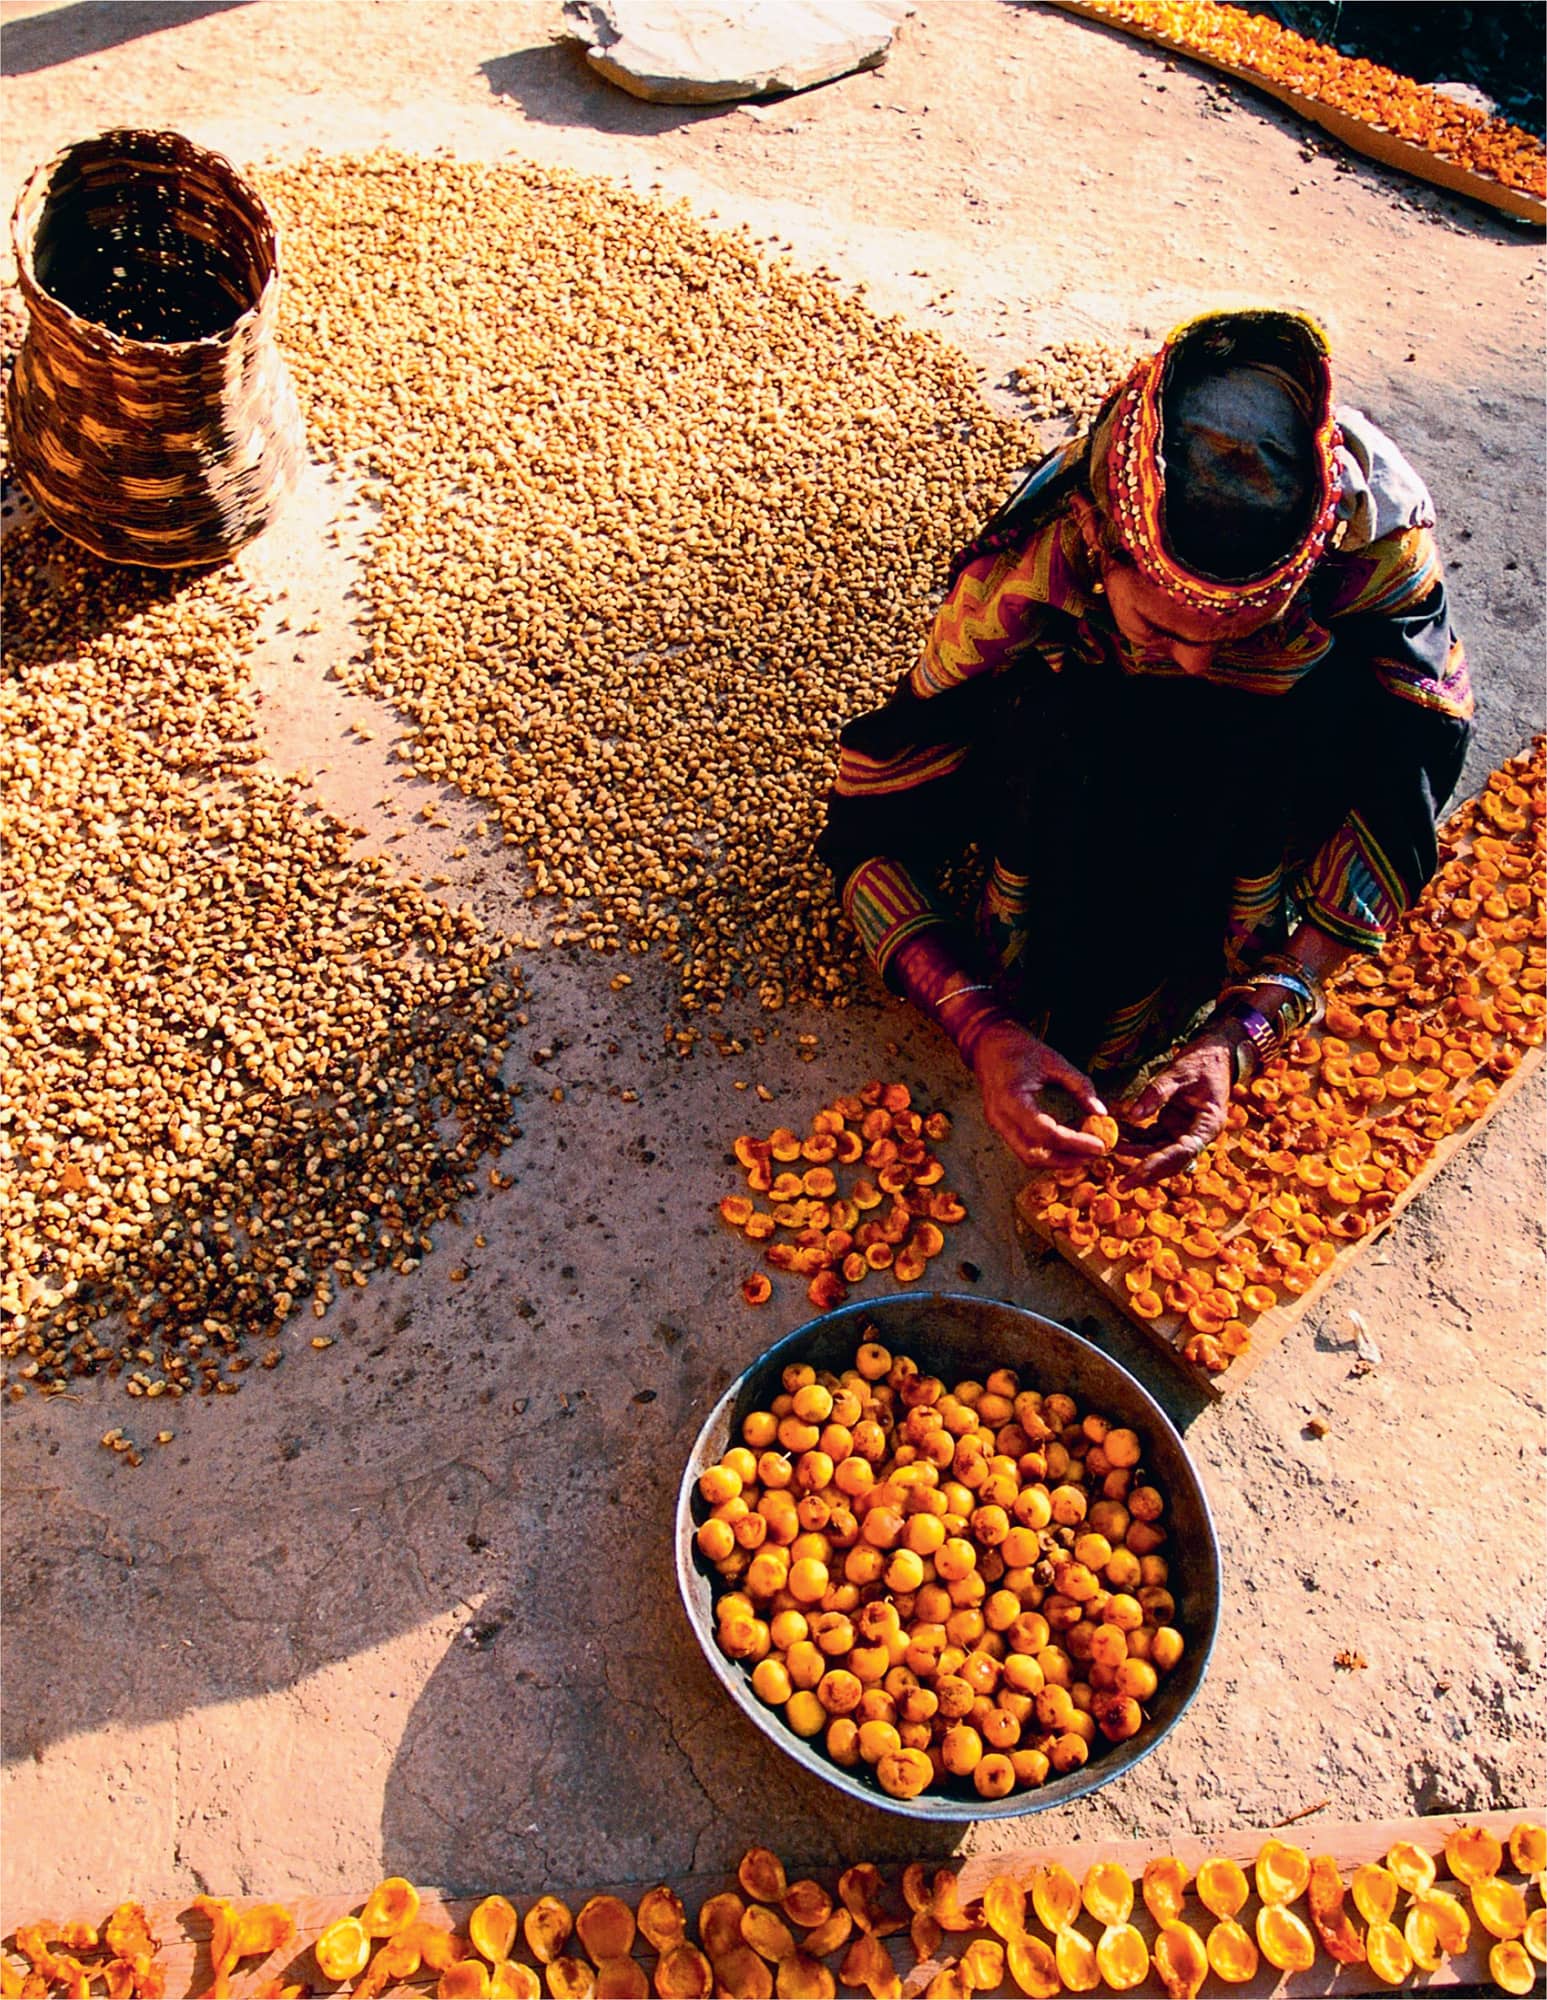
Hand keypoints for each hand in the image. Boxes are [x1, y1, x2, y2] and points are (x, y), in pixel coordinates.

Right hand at [971, 1020, 1109, 1168]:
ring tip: (1084, 1154)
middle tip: (1094, 1155)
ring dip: (1057, 1160)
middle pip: (1034, 1154)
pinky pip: (1024, 1147)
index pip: (1046, 1132)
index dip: (1075, 1143)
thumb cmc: (1021, 1048)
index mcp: (1012, 1098)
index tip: (1100, 1145)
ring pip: (1028, 1156)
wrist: (989, 1044)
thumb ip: (1079, 1086)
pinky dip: (1048, 1151)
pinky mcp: (1001, 1126)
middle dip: (1066, 1160)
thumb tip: (1101, 1112)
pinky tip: (1068, 1145)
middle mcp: (1000, 1117)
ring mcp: (997, 1124)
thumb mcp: (1055, 1061)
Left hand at [1114, 1029, 1236, 1185]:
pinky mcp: (1175, 1124)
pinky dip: (1137, 1139)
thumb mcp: (1179, 1073)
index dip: (1158, 1164)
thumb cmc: (1203, 1062)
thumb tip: (1133, 1115)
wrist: (1216, 1053)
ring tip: (1112, 1150)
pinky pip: (1154, 1137)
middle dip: (1146, 1172)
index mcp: (1209, 1125)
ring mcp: (1186, 1130)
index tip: (1136, 1174)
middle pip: (1171, 1160)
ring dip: (1137, 1154)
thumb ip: (1157, 1093)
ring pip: (1160, 1151)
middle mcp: (1198, 1133)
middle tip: (1120, 1184)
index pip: (1182, 1152)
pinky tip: (1119, 1135)